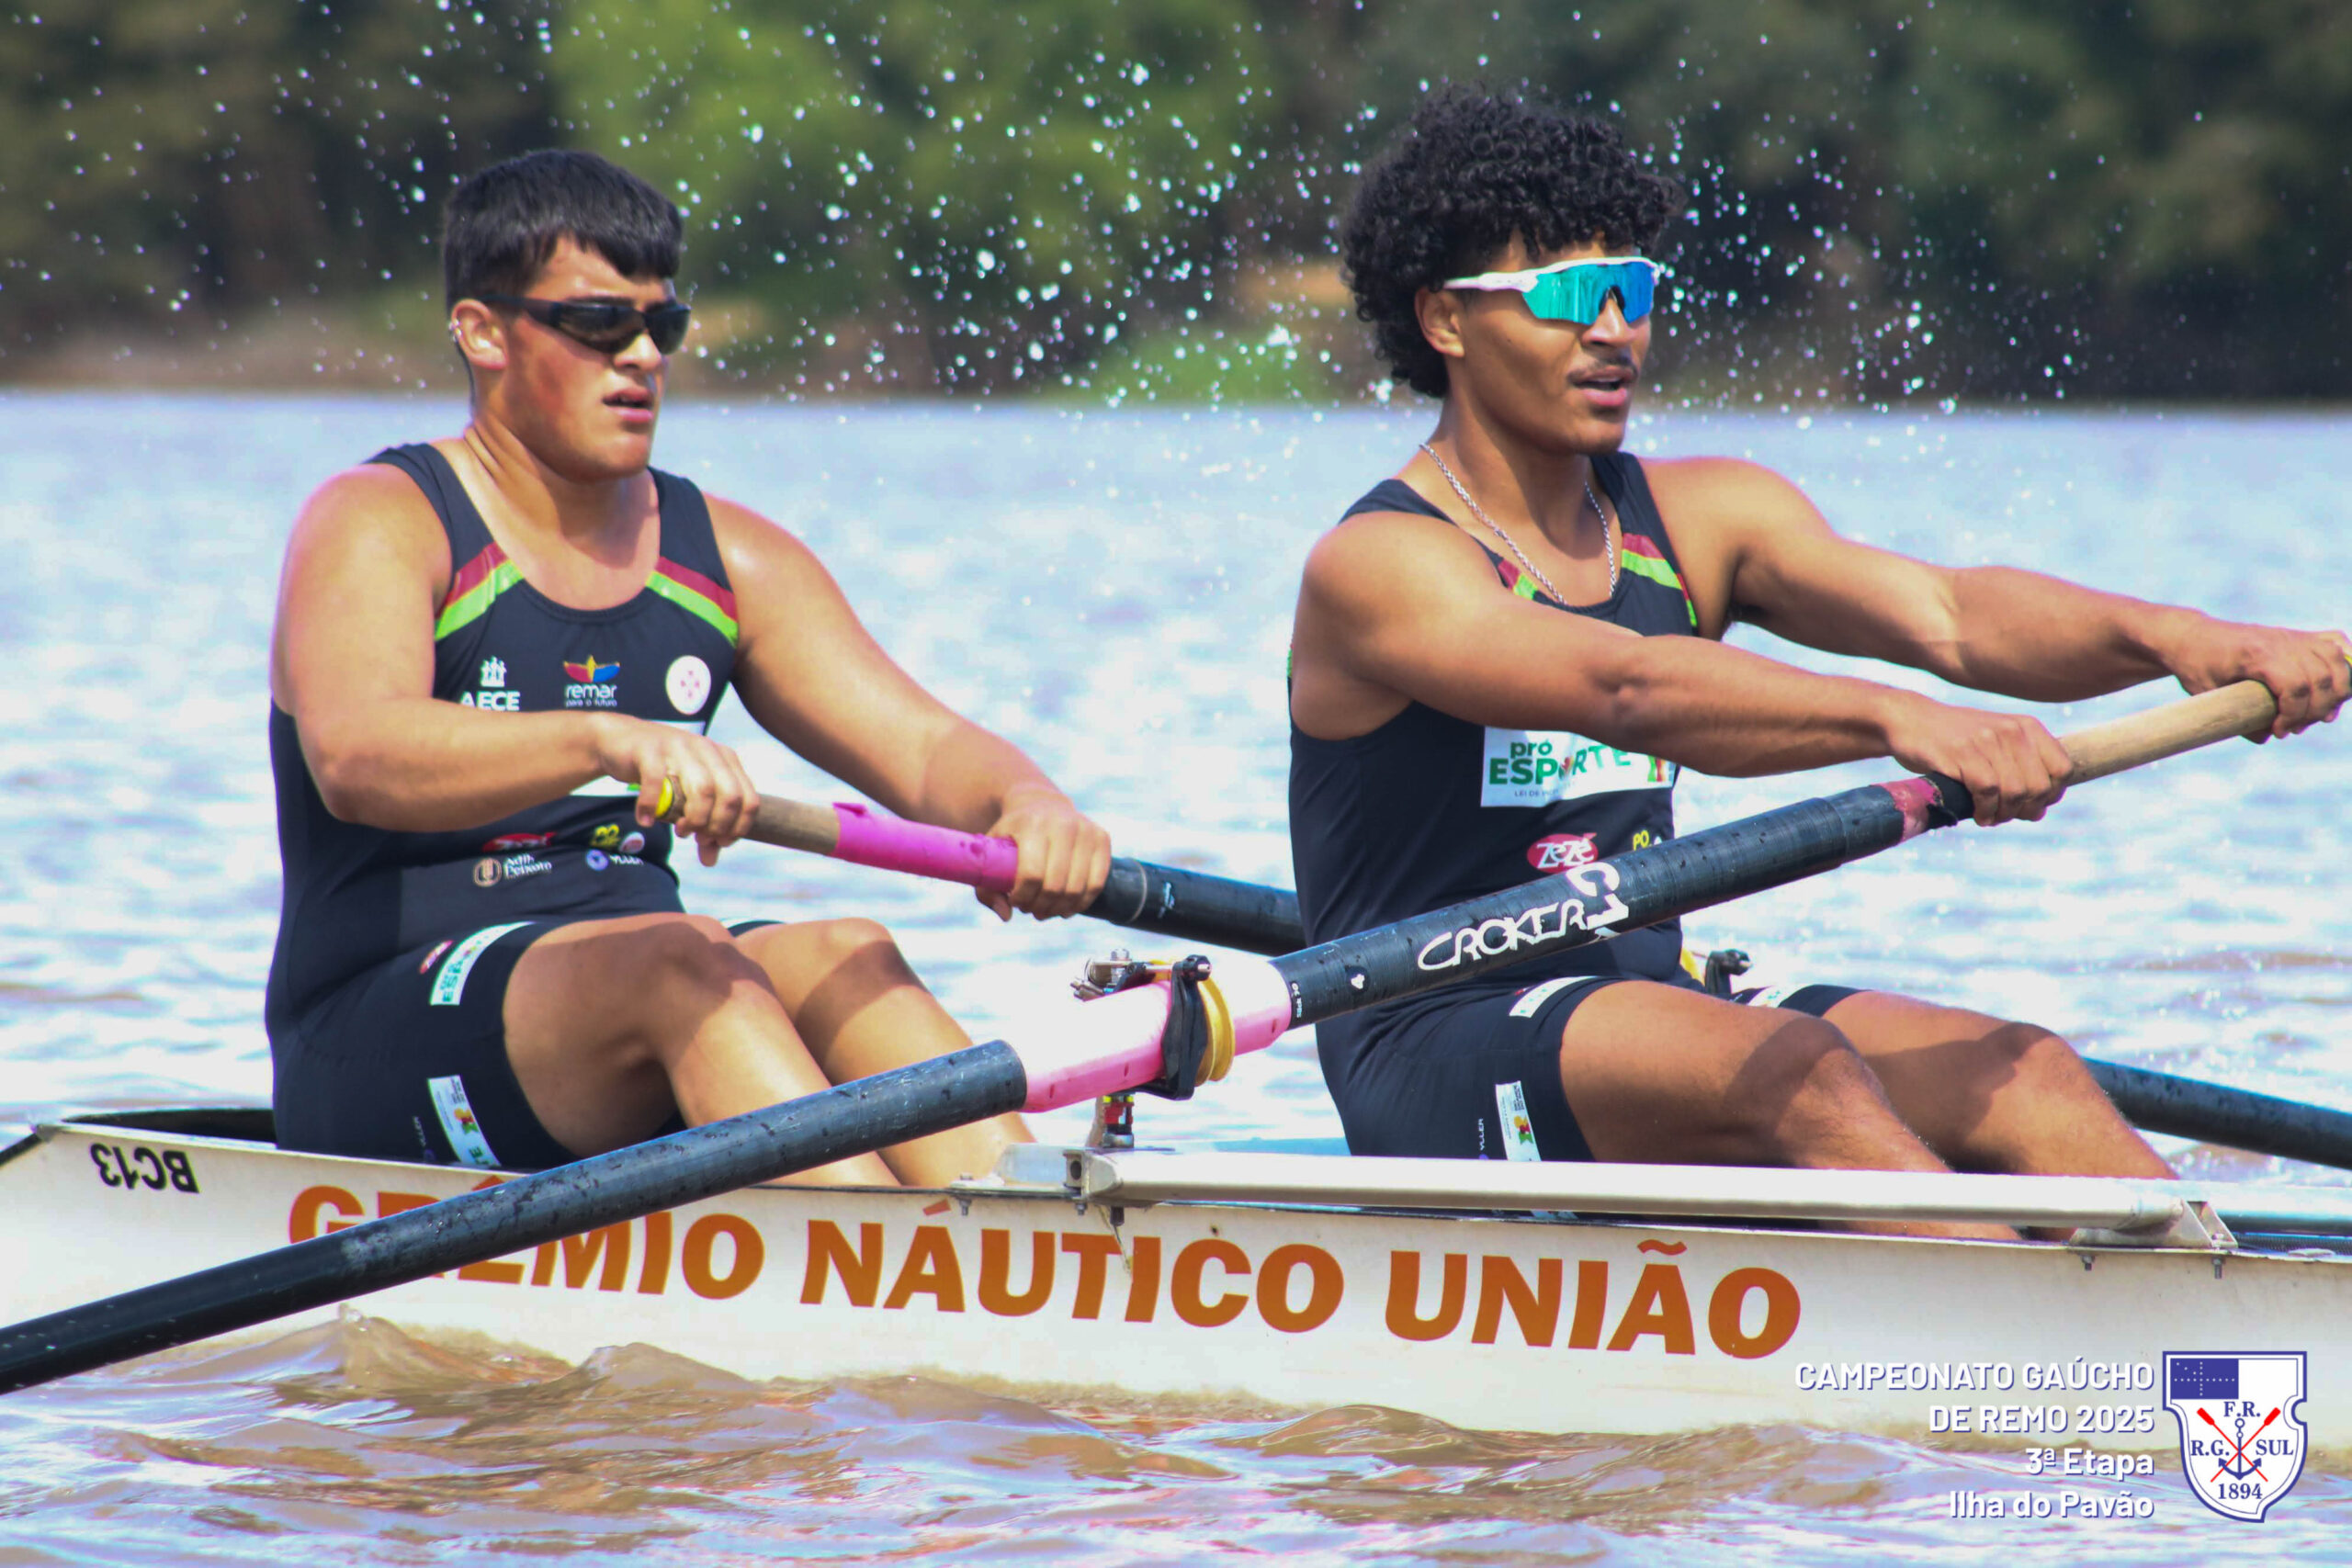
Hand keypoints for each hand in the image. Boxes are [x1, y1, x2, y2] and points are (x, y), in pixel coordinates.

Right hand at [590, 714, 760, 866]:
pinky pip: (657, 782)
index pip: (749, 799)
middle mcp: (707, 749)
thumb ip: (702, 826)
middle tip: (699, 838)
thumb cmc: (661, 773)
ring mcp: (680, 746)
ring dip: (694, 819)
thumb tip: (710, 861)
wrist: (619, 741)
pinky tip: (646, 820)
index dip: (737, 828)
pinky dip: (651, 807)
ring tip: (681, 832)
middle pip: (730, 796)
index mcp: (725, 759)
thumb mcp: (686, 797)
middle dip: (717, 826)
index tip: (719, 842)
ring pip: (702, 789)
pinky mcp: (649, 749)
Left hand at [976, 782, 1111, 920]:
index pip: (1032, 874)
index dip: (1022, 896)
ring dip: (1059, 908)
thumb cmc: (1013, 835)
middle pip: (1055, 885)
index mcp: (1033, 824)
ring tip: (1045, 910)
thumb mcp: (992, 853)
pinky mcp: (1102, 838)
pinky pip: (1097, 883)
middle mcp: (1063, 824)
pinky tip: (1066, 908)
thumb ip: (988, 888)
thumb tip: (1007, 915)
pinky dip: (1081, 903)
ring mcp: (1086, 830)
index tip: (1015, 900)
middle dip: (1040, 905)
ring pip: (1077, 888)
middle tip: (1030, 908)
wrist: (1041, 803)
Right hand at [1881, 695, 2075, 826]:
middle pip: (2039, 786)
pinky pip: (1987, 792)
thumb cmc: (1955, 738)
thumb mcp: (1996, 741)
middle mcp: (2012, 731)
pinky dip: (1985, 810)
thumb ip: (2021, 767)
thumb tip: (2040, 809)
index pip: (2062, 769)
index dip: (2051, 795)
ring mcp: (1987, 741)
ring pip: (2015, 792)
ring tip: (1990, 817)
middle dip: (2026, 809)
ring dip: (2004, 814)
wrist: (1910, 720)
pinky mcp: (1962, 753)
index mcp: (2027, 727)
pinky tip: (1978, 814)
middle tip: (2007, 816)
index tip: (2031, 805)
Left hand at [2163, 619, 2351, 740]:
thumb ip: (2237, 720)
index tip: (2280, 731)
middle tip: (2294, 728)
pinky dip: (2345, 665)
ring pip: (2337, 661)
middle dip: (2316, 711)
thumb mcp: (2207, 698)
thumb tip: (2268, 737)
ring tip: (2318, 715)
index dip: (2295, 715)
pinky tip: (2335, 687)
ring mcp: (2291, 636)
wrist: (2190, 636)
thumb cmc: (2195, 667)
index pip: (2295, 686)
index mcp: (2256, 655)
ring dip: (2336, 693)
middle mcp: (2280, 641)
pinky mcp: (2297, 635)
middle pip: (2322, 677)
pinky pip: (2335, 643)